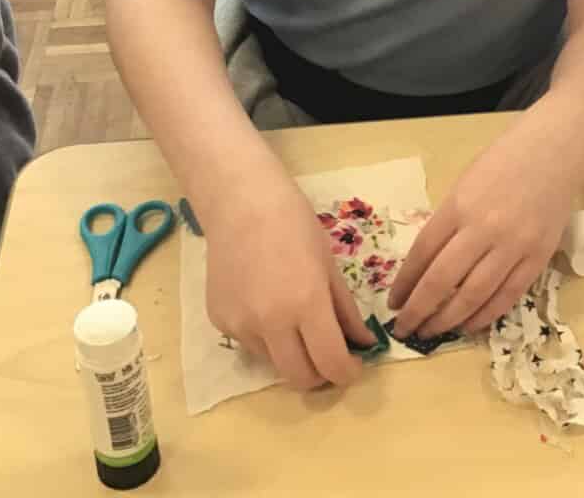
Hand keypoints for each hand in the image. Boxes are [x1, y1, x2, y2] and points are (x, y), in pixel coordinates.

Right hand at [203, 168, 374, 389]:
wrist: (241, 204)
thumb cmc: (294, 226)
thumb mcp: (330, 267)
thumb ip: (346, 312)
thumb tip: (364, 344)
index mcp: (305, 304)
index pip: (330, 363)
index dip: (348, 373)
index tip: (354, 366)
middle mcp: (269, 323)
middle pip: (299, 379)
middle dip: (321, 376)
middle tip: (330, 357)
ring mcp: (239, 325)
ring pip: (273, 364)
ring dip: (292, 357)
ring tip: (297, 325)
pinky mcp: (219, 322)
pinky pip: (250, 345)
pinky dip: (266, 339)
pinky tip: (268, 307)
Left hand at [388, 119, 578, 338]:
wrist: (555, 151)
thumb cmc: (504, 162)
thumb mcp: (463, 186)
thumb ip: (447, 224)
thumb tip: (426, 267)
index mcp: (458, 206)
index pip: (422, 255)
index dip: (404, 285)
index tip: (394, 303)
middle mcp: (483, 229)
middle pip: (442, 282)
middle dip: (418, 311)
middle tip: (404, 328)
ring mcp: (513, 246)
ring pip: (473, 296)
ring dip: (447, 320)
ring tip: (431, 332)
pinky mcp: (538, 258)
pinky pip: (506, 296)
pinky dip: (484, 316)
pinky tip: (467, 326)